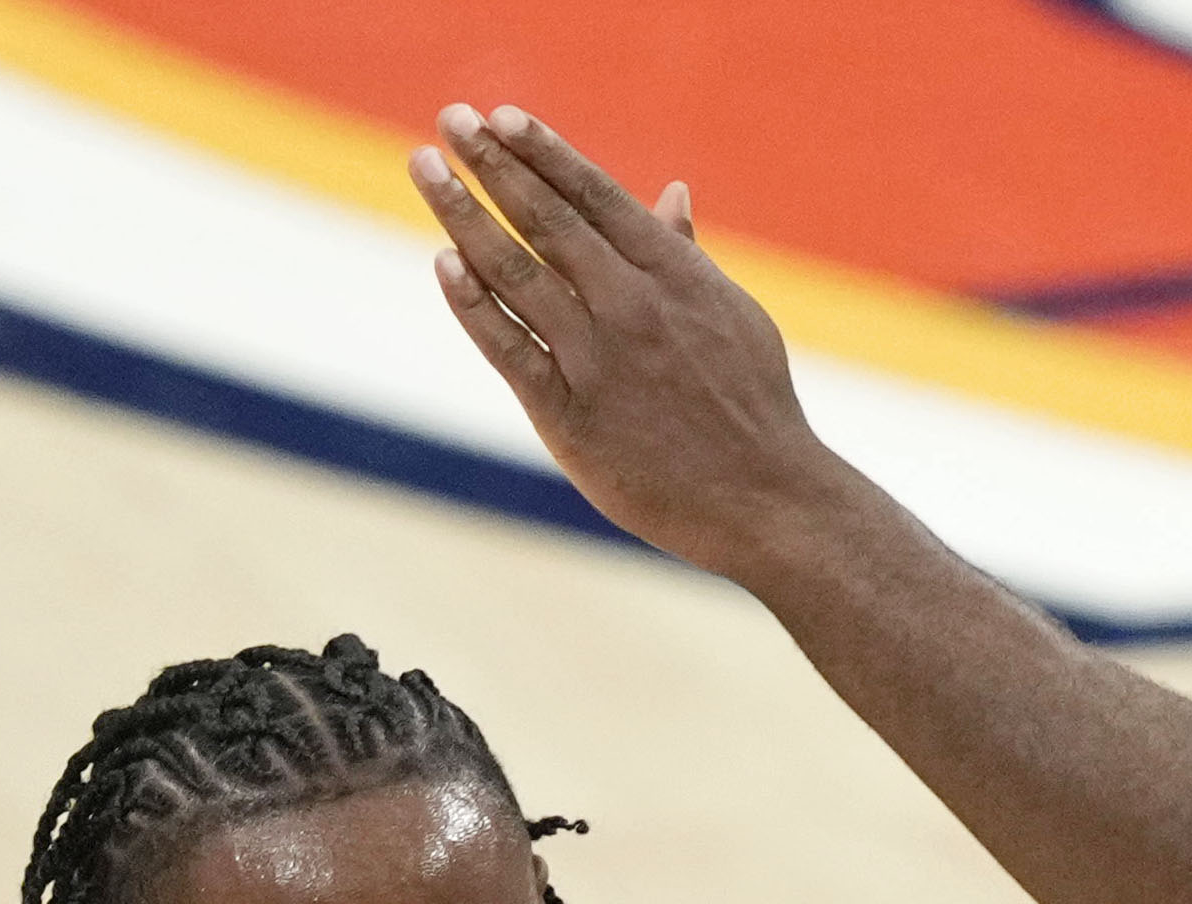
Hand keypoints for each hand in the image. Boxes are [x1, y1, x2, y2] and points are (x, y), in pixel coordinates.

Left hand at [411, 104, 862, 578]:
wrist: (767, 499)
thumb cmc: (755, 407)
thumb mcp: (733, 315)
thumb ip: (689, 256)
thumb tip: (674, 194)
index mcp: (675, 274)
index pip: (595, 194)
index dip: (543, 151)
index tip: (500, 116)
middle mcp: (632, 305)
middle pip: (546, 219)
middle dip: (492, 163)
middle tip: (450, 119)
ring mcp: (598, 359)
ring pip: (516, 272)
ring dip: (463, 214)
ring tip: (424, 167)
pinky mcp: (571, 416)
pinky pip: (510, 350)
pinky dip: (474, 304)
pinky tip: (443, 264)